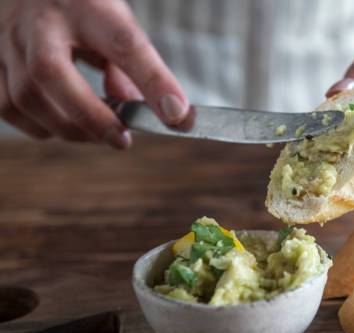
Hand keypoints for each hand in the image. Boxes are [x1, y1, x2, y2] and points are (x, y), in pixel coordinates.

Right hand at [0, 0, 188, 148]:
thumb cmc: (81, 9)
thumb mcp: (114, 23)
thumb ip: (130, 66)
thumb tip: (131, 110)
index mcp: (86, 6)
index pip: (124, 43)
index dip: (154, 82)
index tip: (178, 115)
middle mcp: (39, 21)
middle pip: (50, 72)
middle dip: (90, 116)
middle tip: (122, 140)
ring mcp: (6, 41)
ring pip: (25, 98)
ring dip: (69, 127)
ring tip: (100, 132)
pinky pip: (7, 108)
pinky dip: (40, 126)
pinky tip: (64, 123)